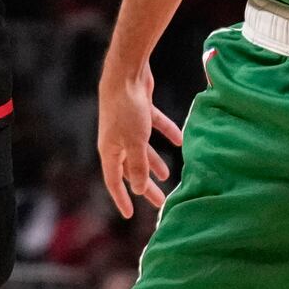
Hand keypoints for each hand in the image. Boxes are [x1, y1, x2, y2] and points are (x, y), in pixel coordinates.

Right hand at [97, 58, 185, 216]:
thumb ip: (138, 166)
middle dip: (144, 184)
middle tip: (159, 201)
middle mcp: (116, 139)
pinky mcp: (139, 110)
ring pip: (142, 149)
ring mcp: (127, 125)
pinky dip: (165, 133)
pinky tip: (179, 139)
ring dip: (154, 162)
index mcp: (109, 150)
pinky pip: (153, 126)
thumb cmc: (126, 110)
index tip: (130, 215)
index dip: (122, 198)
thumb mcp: (134, 143)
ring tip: (167, 175)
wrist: (125, 73)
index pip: (114, 180)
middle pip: (131, 168)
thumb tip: (139, 189)